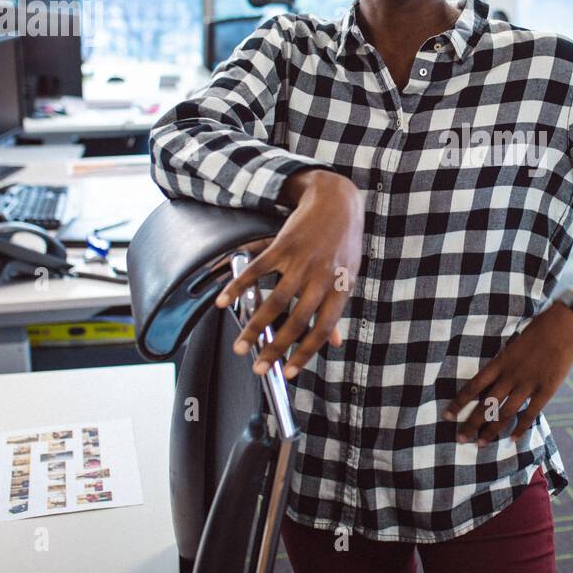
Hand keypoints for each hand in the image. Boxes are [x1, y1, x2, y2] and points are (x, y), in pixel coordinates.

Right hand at [215, 169, 363, 376]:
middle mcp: (323, 277)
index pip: (323, 329)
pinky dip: (238, 287)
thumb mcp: (349, 275)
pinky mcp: (284, 245)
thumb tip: (336, 342)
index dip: (305, 353)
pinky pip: (257, 270)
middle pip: (297, 321)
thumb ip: (337, 308)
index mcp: (341, 289)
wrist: (337, 200)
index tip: (288, 373)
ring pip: (275, 301)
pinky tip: (224, 302)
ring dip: (254, 327)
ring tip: (240, 346)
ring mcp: (302, 261)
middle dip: (275, 349)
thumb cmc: (344, 242)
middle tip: (258, 368)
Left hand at [442, 302, 572, 447]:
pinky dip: (520, 429)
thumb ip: (503, 364)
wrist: (563, 327)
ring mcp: (528, 384)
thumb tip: (491, 382)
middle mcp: (510, 376)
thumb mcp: (512, 345)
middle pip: (486, 405)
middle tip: (460, 439)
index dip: (459, 402)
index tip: (447, 415)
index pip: (473, 386)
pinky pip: (530, 414)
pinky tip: (511, 440)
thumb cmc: (537, 331)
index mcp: (500, 363)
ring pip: (505, 413)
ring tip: (480, 444)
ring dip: (491, 431)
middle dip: (471, 424)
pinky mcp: (545, 391)